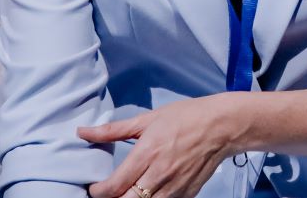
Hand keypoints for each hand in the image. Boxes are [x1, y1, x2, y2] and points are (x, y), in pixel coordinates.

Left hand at [79, 94, 242, 197]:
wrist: (223, 125)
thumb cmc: (187, 117)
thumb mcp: (148, 119)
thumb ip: (113, 130)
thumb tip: (82, 131)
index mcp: (146, 154)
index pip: (112, 187)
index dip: (97, 192)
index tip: (95, 187)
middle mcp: (158, 174)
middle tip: (109, 193)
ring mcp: (174, 187)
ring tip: (127, 193)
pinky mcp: (187, 194)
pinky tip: (149, 193)